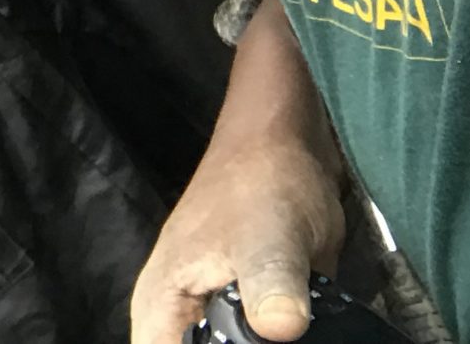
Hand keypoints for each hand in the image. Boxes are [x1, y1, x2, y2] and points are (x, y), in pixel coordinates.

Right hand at [130, 133, 344, 343]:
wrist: (288, 144)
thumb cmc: (262, 182)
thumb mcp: (268, 237)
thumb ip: (270, 286)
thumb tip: (281, 329)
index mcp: (161, 307)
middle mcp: (181, 317)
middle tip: (279, 329)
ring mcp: (215, 315)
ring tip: (291, 318)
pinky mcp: (249, 312)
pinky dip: (287, 343)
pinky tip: (308, 335)